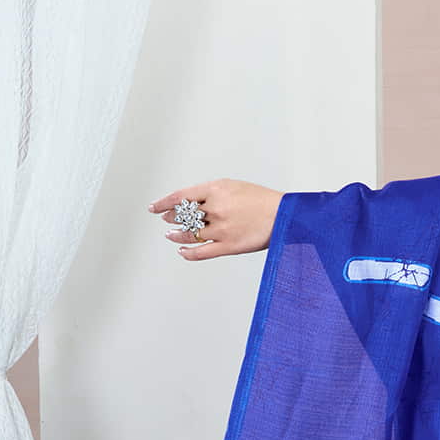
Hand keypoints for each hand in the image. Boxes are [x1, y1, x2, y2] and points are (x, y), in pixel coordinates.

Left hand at [147, 179, 282, 259]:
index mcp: (215, 190)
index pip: (180, 196)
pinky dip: (188, 253)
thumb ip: (212, 193)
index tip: (155, 208)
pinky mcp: (229, 246)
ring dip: (177, 236)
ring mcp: (221, 229)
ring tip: (172, 235)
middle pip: (183, 215)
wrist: (285, 216)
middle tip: (166, 219)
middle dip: (171, 218)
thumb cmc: (262, 201)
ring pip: (189, 234)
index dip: (164, 203)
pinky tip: (182, 252)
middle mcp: (215, 209)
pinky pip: (202, 252)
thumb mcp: (234, 186)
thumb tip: (192, 202)